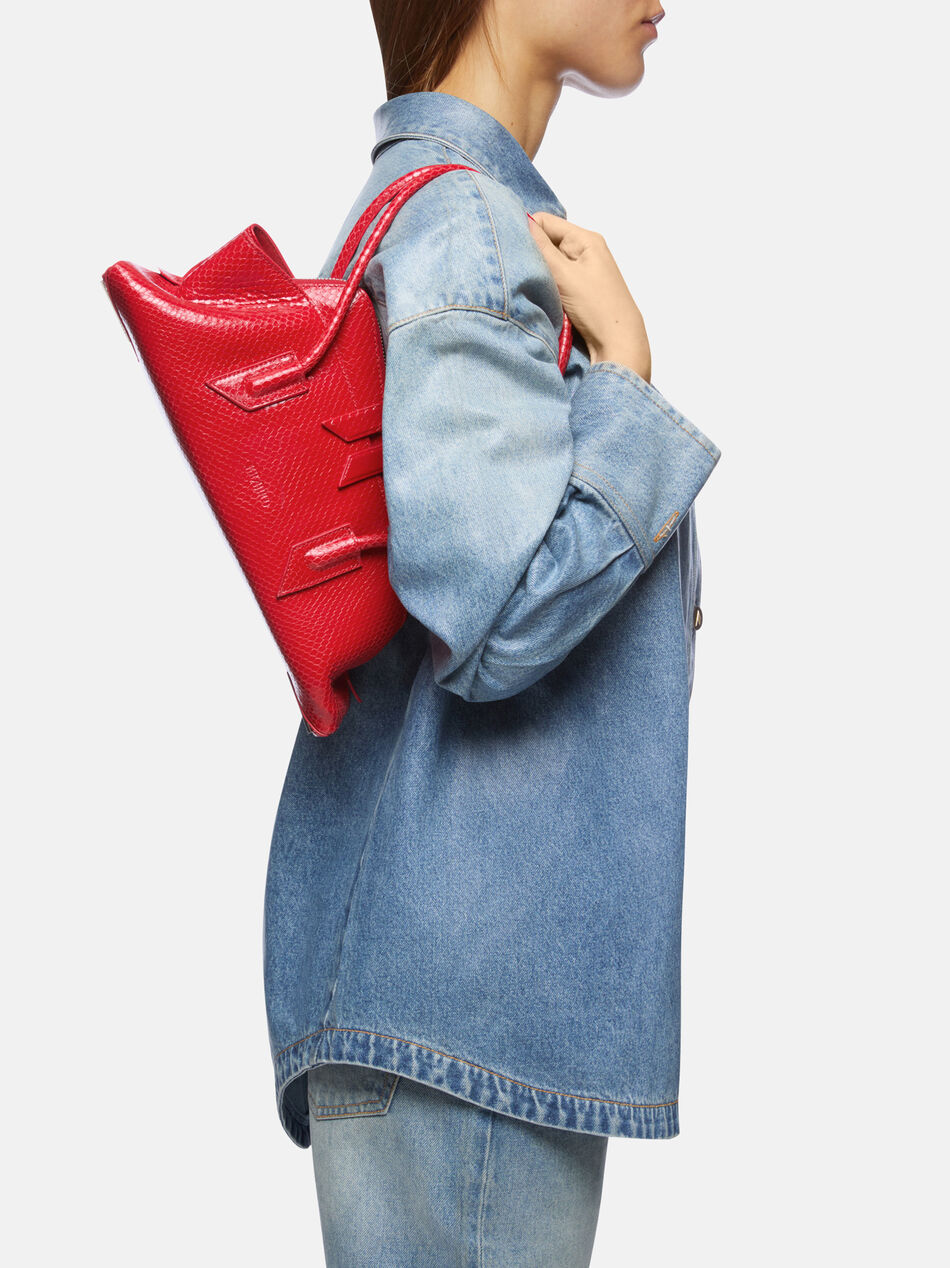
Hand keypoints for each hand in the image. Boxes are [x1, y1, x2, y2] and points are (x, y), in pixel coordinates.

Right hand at [526, 211, 651, 382]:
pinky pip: (555, 279)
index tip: (511, 249)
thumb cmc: (597, 307)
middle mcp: (585, 251)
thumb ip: (541, 247)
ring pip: (549, 262)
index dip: (526, 231)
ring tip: (531, 284)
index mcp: (585, 239)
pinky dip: (546, 285)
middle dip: (532, 254)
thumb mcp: (564, 274)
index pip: (545, 222)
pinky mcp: (579, 289)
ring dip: (538, 272)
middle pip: (547, 241)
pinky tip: (541, 294)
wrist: (618, 343)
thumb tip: (522, 221)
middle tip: (519, 270)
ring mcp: (582, 271)